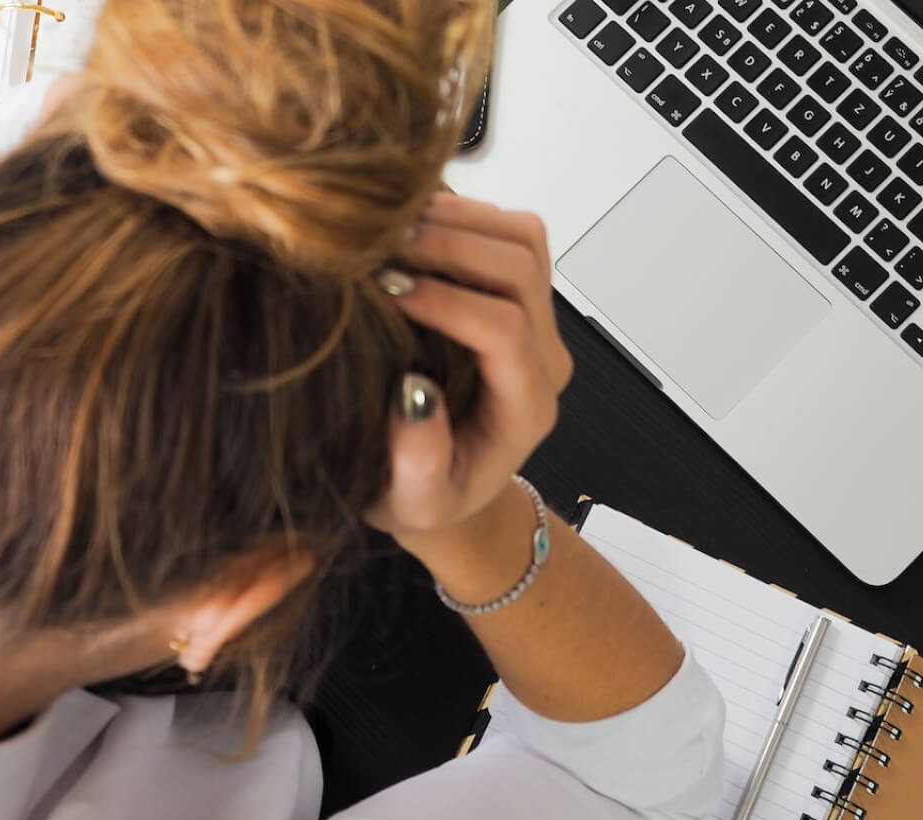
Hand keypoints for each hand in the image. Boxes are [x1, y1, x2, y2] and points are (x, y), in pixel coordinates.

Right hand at [366, 193, 572, 544]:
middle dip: (449, 244)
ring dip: (457, 219)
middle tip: (379, 245)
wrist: (446, 485)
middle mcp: (543, 357)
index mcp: (525, 407)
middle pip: (521, 267)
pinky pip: (506, 231)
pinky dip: (459, 214)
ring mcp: (536, 320)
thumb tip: (413, 395)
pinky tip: (404, 226)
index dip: (446, 301)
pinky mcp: (517, 294)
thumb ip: (419, 464)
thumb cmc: (425, 497)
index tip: (386, 290)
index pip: (504, 330)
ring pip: (522, 237)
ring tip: (389, 227)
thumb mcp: (412, 503)